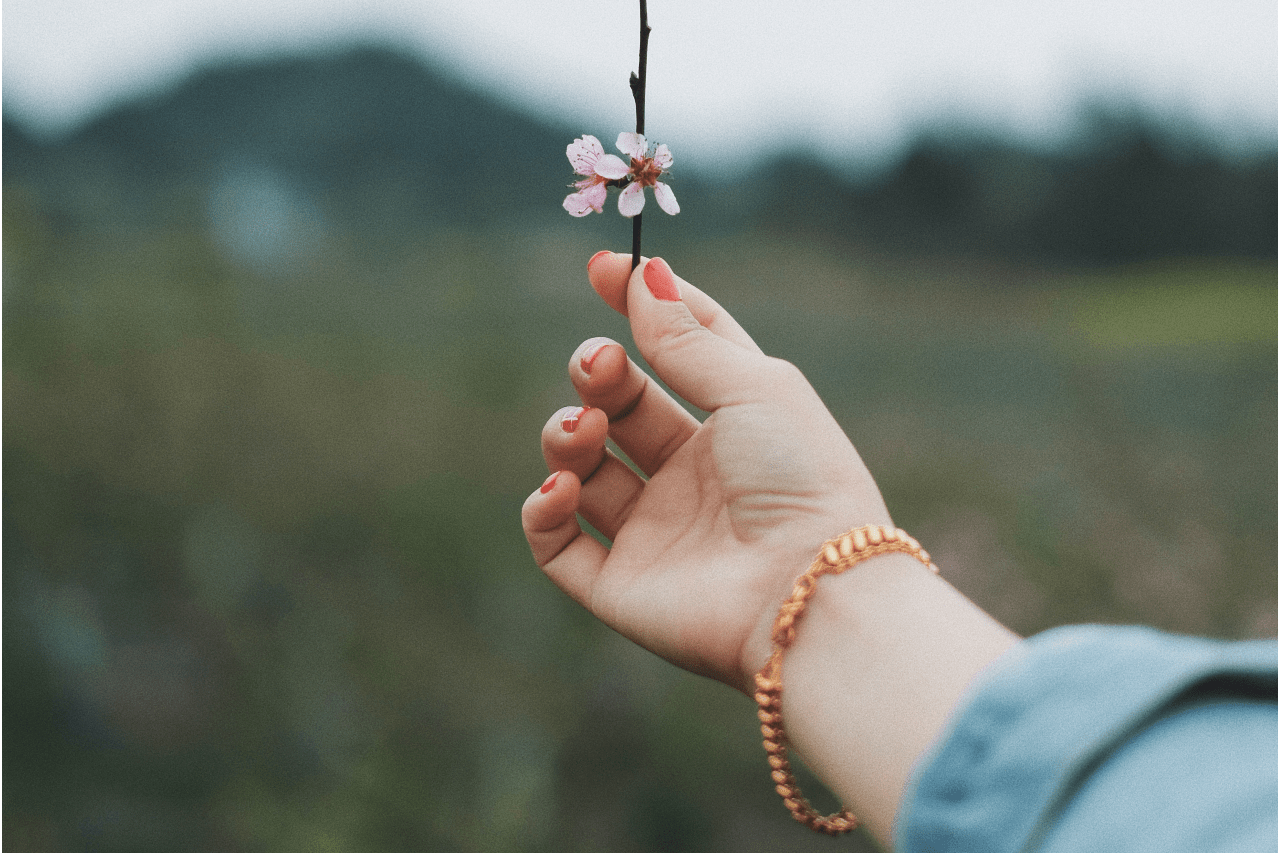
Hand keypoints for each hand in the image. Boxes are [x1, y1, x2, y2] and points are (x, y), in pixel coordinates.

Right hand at [522, 253, 893, 693]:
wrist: (809, 589)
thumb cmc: (800, 478)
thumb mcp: (752, 387)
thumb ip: (687, 336)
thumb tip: (643, 272)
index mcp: (735, 427)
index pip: (681, 354)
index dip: (644, 308)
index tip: (603, 268)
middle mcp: (691, 479)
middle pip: (621, 408)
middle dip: (598, 375)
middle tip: (599, 365)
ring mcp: (654, 533)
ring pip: (581, 468)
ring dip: (565, 435)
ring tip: (584, 431)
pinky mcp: (619, 586)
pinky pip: (556, 542)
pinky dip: (543, 508)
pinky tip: (563, 486)